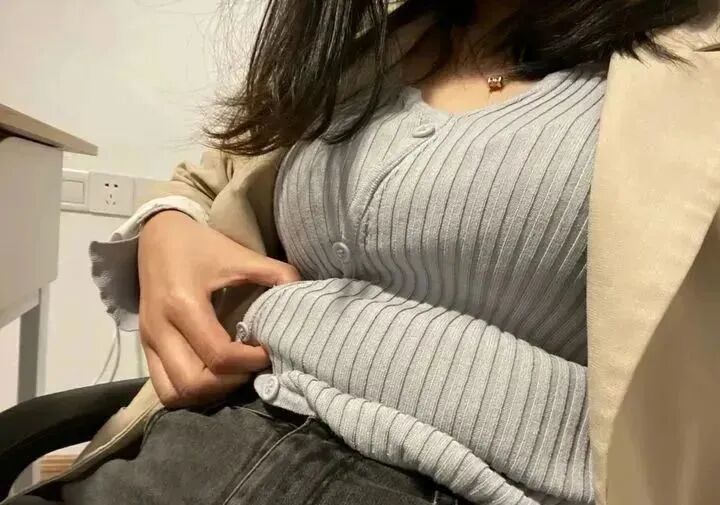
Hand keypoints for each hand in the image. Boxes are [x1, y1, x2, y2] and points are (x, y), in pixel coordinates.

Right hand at [138, 210, 299, 407]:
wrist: (157, 235)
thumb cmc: (200, 244)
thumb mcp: (240, 254)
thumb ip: (276, 273)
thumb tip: (304, 292)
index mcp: (183, 304)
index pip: (219, 355)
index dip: (250, 361)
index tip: (267, 350)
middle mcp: (160, 328)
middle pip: (193, 383)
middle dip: (229, 382)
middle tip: (250, 366)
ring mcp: (148, 341)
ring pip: (174, 394)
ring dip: (208, 392)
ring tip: (232, 373)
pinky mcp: (145, 347)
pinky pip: (164, 388)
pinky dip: (190, 391)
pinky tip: (213, 373)